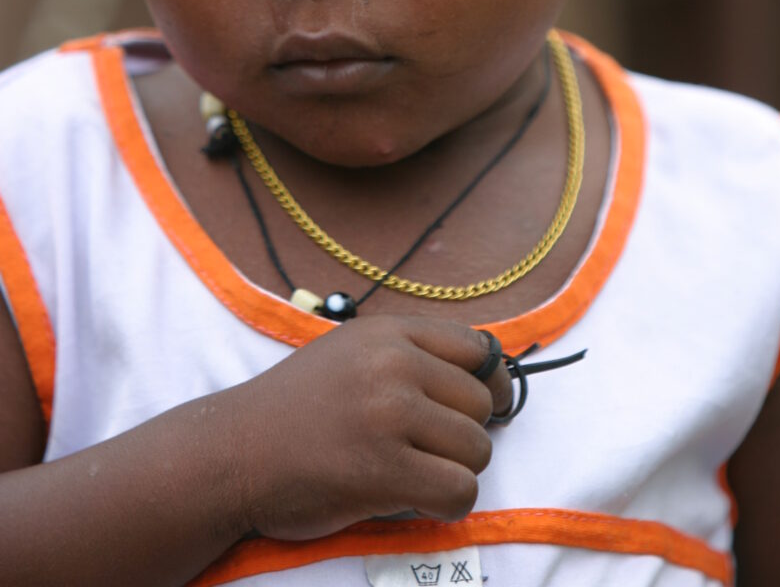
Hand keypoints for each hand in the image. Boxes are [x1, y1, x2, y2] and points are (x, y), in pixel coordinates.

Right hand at [230, 316, 511, 540]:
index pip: (476, 347)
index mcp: (387, 333)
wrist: (234, 453)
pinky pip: (459, 491)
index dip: (488, 382)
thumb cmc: (296, 408)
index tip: (480, 407)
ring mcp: (388, 415)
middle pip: (480, 403)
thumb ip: (409, 354)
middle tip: (424, 450)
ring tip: (413, 474)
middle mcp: (392, 364)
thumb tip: (485, 375)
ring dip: (454, 471)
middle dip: (462, 434)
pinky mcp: (384, 469)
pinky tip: (413, 500)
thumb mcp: (351, 353)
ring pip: (477, 449)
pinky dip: (446, 504)